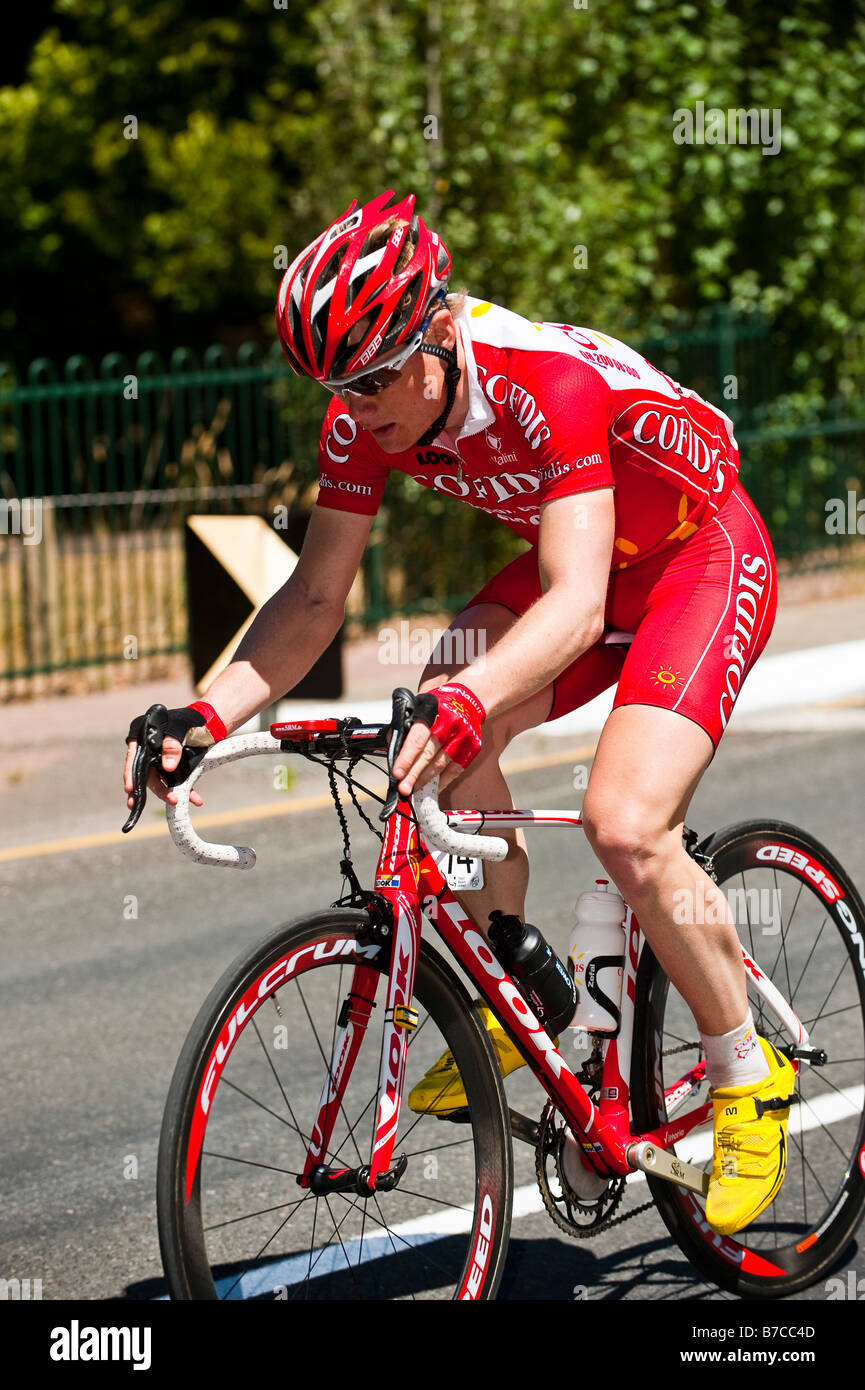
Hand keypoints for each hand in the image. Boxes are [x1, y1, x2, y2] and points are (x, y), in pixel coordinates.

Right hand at [123, 702, 225, 811]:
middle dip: (158, 790)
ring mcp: (161, 762)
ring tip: (178, 801)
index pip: (133, 759)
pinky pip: (176, 783)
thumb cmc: (188, 720)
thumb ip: (172, 745)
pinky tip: (195, 799)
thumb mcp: (180, 728)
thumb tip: (167, 767)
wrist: (207, 724)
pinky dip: (185, 791)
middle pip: (147, 774)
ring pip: (161, 782)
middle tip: (168, 799)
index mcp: (143, 738)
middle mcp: (149, 752)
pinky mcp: (174, 770)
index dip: (131, 776)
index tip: (130, 790)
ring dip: (170, 793)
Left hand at [392, 682, 485, 796]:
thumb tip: (392, 747)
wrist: (470, 701)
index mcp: (433, 714)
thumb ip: (405, 726)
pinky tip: (431, 788)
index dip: (406, 758)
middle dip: (414, 775)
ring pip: (440, 766)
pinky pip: (454, 771)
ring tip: (413, 790)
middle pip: (428, 756)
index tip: (397, 773)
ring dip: (425, 780)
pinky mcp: (470, 750)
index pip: (417, 740)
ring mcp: (461, 740)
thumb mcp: (419, 706)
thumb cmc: (441, 704)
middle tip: (403, 789)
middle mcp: (449, 727)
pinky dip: (442, 781)